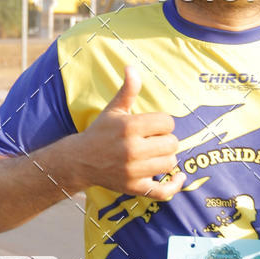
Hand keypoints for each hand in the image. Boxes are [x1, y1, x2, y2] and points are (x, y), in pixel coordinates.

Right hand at [73, 66, 184, 199]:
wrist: (80, 160)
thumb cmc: (100, 132)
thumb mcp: (113, 110)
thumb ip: (127, 90)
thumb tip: (132, 67)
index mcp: (129, 127)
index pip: (167, 122)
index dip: (163, 123)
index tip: (153, 126)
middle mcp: (132, 149)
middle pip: (172, 143)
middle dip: (165, 140)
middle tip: (153, 140)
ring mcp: (133, 171)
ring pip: (170, 163)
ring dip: (166, 158)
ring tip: (155, 154)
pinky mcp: (134, 188)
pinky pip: (163, 191)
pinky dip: (174, 185)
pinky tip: (179, 177)